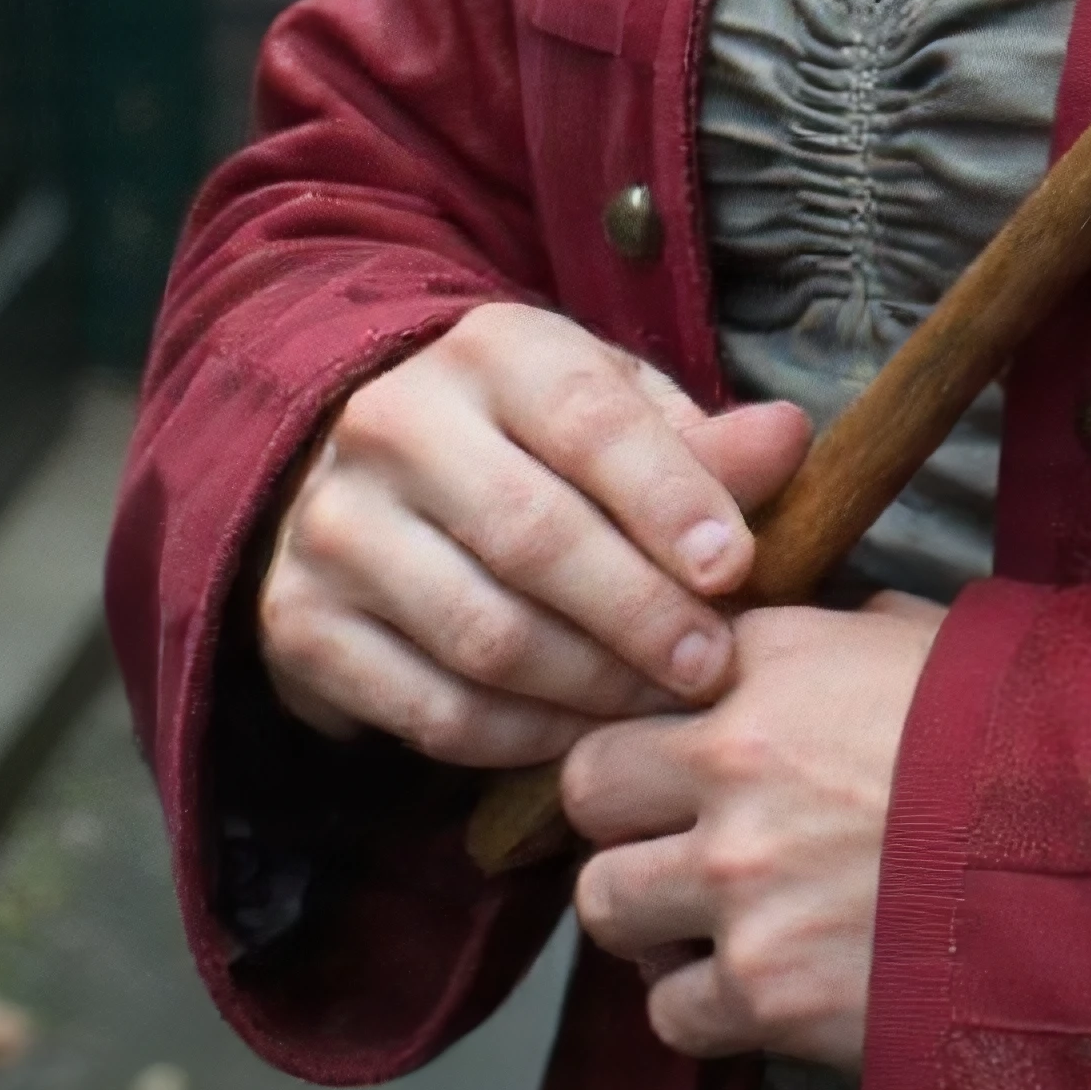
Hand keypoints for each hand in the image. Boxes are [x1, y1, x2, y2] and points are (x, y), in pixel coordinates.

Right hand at [255, 302, 811, 768]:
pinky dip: (514, 738)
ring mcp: (335, 527)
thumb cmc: (528, 441)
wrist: (358, 467)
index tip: (738, 569)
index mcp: (491, 351)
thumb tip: (789, 443)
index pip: (589, 421)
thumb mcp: (614, 408)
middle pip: (534, 536)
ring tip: (657, 709)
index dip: (670, 499)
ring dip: (586, 689)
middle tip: (712, 668)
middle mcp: (395, 426)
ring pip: (481, 634)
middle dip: (639, 615)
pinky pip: (427, 708)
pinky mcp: (300, 623)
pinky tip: (572, 737)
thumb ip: (700, 440)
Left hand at [559, 592, 946, 1067]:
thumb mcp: (943, 644)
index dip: (657, 710)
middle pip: (588, 784)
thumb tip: (845, 634)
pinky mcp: (762, 990)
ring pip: (605, 901)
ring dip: (647, 915)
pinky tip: (751, 984)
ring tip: (703, 918)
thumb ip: (860, 636)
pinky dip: (701, 1005)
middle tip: (671, 832)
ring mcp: (738, 882)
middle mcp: (732, 760)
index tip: (676, 742)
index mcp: (772, 659)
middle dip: (623, 812)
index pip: (643, 670)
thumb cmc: (1029, 739)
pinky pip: (669, 1010)